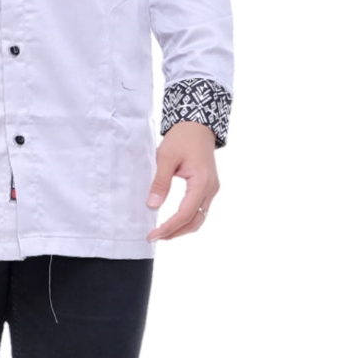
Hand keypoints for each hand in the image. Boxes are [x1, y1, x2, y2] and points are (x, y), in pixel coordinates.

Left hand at [145, 122, 219, 241]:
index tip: (153, 235)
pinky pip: (199, 209)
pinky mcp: (208, 187)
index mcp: (202, 182)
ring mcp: (211, 189)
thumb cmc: (182, 138)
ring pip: (199, 218)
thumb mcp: (166, 157)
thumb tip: (152, 205)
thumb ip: (160, 182)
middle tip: (155, 237)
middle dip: (176, 232)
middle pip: (195, 221)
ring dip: (181, 227)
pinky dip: (186, 218)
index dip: (169, 227)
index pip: (185, 213)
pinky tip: (173, 220)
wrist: (197, 125)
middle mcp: (210, 189)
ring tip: (162, 232)